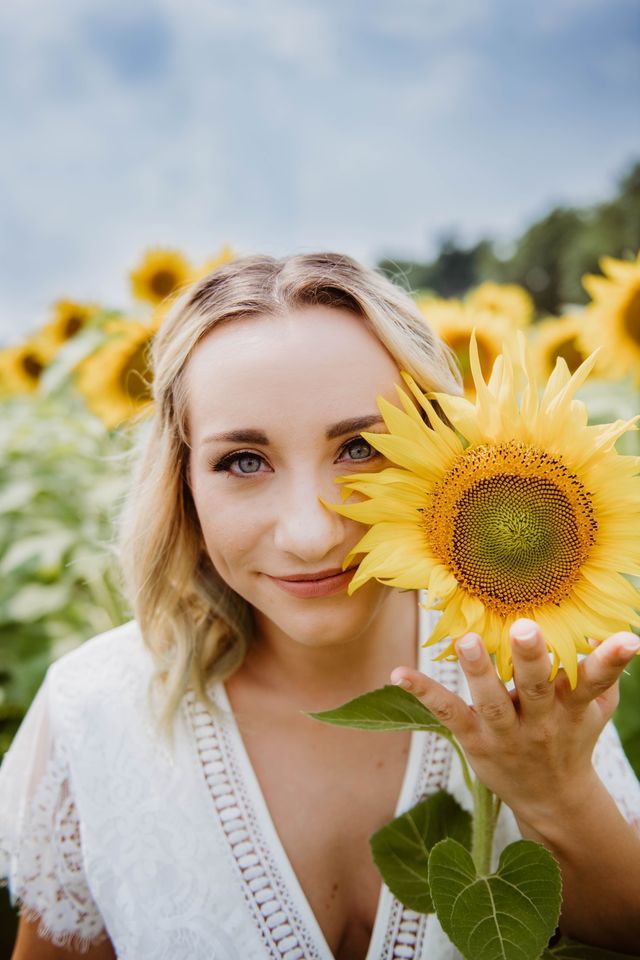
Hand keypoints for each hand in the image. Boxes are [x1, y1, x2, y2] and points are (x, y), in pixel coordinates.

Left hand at [390, 619, 639, 826]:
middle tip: (524, 627)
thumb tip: (613, 626)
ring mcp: (505, 732)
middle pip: (538, 687)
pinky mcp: (474, 739)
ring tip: (467, 641)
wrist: (551, 798)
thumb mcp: (594, 709)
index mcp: (573, 707)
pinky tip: (399, 672)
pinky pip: (448, 714)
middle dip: (531, 658)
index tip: (628, 640)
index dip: (610, 660)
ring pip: (492, 701)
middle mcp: (541, 720)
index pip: (594, 681)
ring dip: (478, 672)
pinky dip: (424, 692)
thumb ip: (603, 672)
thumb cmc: (571, 736)